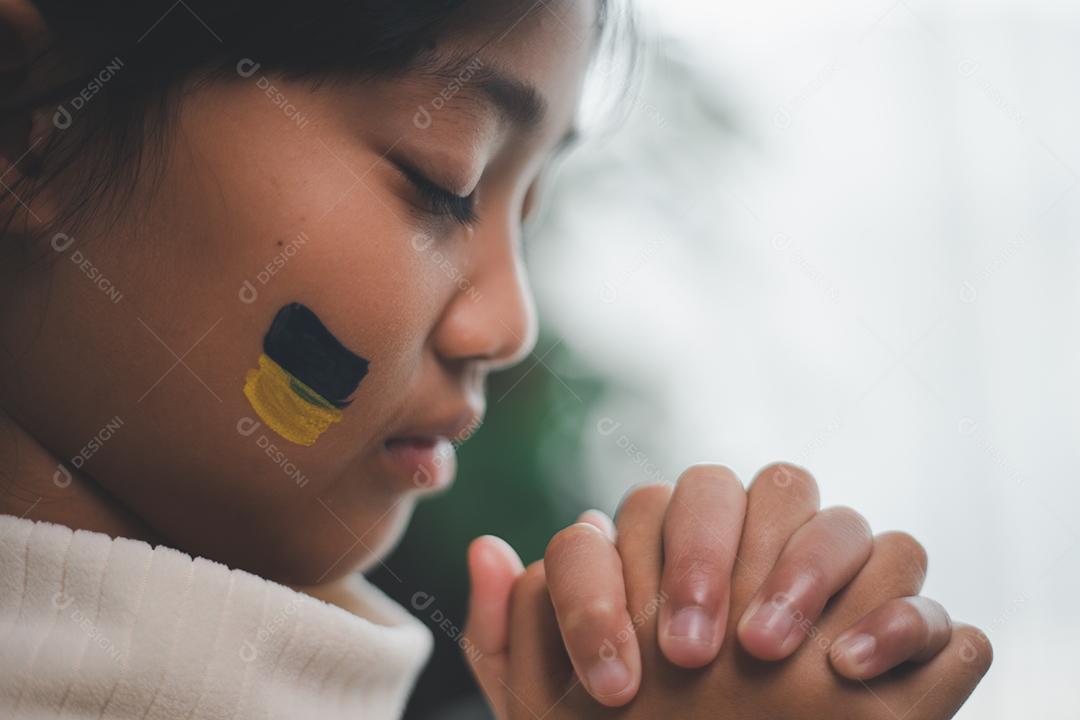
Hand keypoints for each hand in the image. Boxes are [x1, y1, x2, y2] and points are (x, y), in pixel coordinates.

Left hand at [463, 463, 991, 717]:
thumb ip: (509, 642)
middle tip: (690, 654)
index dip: (609, 590)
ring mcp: (822, 584)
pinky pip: (908, 568)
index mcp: (657, 565)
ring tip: (767, 651)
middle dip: (704, 557)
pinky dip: (894, 611)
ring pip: (826, 509)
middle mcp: (740, 558)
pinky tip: (850, 669)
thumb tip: (489, 549)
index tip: (613, 684)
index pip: (626, 521)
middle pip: (723, 488)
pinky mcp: (897, 624)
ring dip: (799, 567)